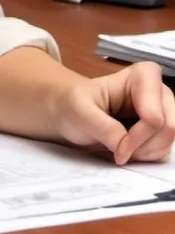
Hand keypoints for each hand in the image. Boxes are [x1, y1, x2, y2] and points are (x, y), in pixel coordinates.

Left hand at [51, 61, 174, 163]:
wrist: (68, 112)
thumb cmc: (73, 104)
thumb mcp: (80, 111)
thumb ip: (104, 127)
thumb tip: (124, 146)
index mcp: (142, 76)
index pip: (154, 116)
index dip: (137, 136)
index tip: (117, 145)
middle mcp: (158, 92)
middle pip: (168, 129)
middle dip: (142, 147)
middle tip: (118, 150)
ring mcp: (162, 112)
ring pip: (167, 143)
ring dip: (142, 153)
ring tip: (117, 146)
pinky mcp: (160, 131)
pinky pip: (163, 152)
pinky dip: (144, 157)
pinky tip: (125, 148)